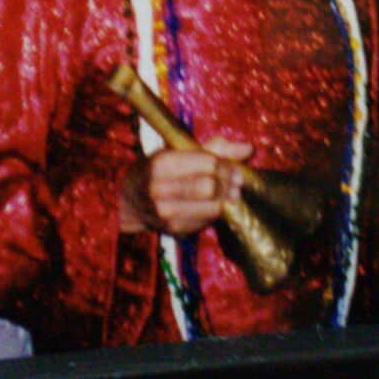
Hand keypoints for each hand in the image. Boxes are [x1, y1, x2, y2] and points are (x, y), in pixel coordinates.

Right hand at [120, 138, 253, 235]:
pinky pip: (207, 220)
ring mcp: (167, 213)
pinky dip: (215, 211)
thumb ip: (214, 149)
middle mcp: (160, 190)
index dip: (226, 165)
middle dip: (228, 183)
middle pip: (210, 187)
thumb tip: (249, 149)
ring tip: (230, 193)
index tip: (234, 167)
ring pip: (211, 206)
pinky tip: (214, 204)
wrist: (128, 203)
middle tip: (237, 182)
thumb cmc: (157, 171)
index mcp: (161, 164)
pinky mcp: (175, 230)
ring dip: (226, 199)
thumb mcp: (178, 152)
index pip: (207, 164)